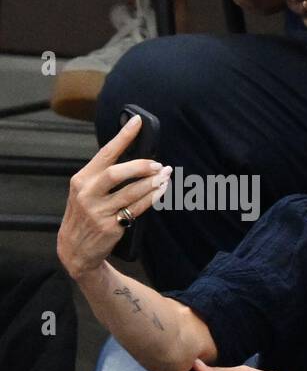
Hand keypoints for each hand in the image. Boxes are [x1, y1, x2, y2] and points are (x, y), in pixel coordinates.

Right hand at [57, 115, 169, 280]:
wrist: (76, 249)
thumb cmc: (85, 215)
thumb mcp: (85, 192)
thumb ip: (103, 176)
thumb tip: (135, 159)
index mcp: (82, 179)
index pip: (104, 153)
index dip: (122, 136)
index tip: (137, 121)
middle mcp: (88, 193)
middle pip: (116, 173)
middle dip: (140, 166)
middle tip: (158, 164)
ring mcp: (99, 211)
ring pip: (131, 192)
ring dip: (152, 183)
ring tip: (165, 175)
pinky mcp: (111, 226)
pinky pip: (137, 209)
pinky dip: (152, 198)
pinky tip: (162, 191)